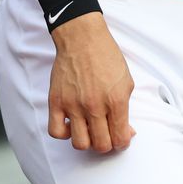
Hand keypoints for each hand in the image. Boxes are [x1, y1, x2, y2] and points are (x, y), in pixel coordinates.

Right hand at [48, 12, 135, 153]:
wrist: (83, 38)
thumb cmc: (107, 56)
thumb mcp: (126, 80)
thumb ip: (126, 108)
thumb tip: (126, 132)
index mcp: (116, 100)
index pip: (120, 139)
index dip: (122, 142)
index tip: (121, 137)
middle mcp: (95, 106)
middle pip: (101, 145)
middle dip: (106, 144)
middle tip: (106, 133)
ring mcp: (74, 105)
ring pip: (80, 144)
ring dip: (87, 141)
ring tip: (89, 129)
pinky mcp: (57, 102)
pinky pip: (56, 132)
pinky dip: (64, 133)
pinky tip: (71, 124)